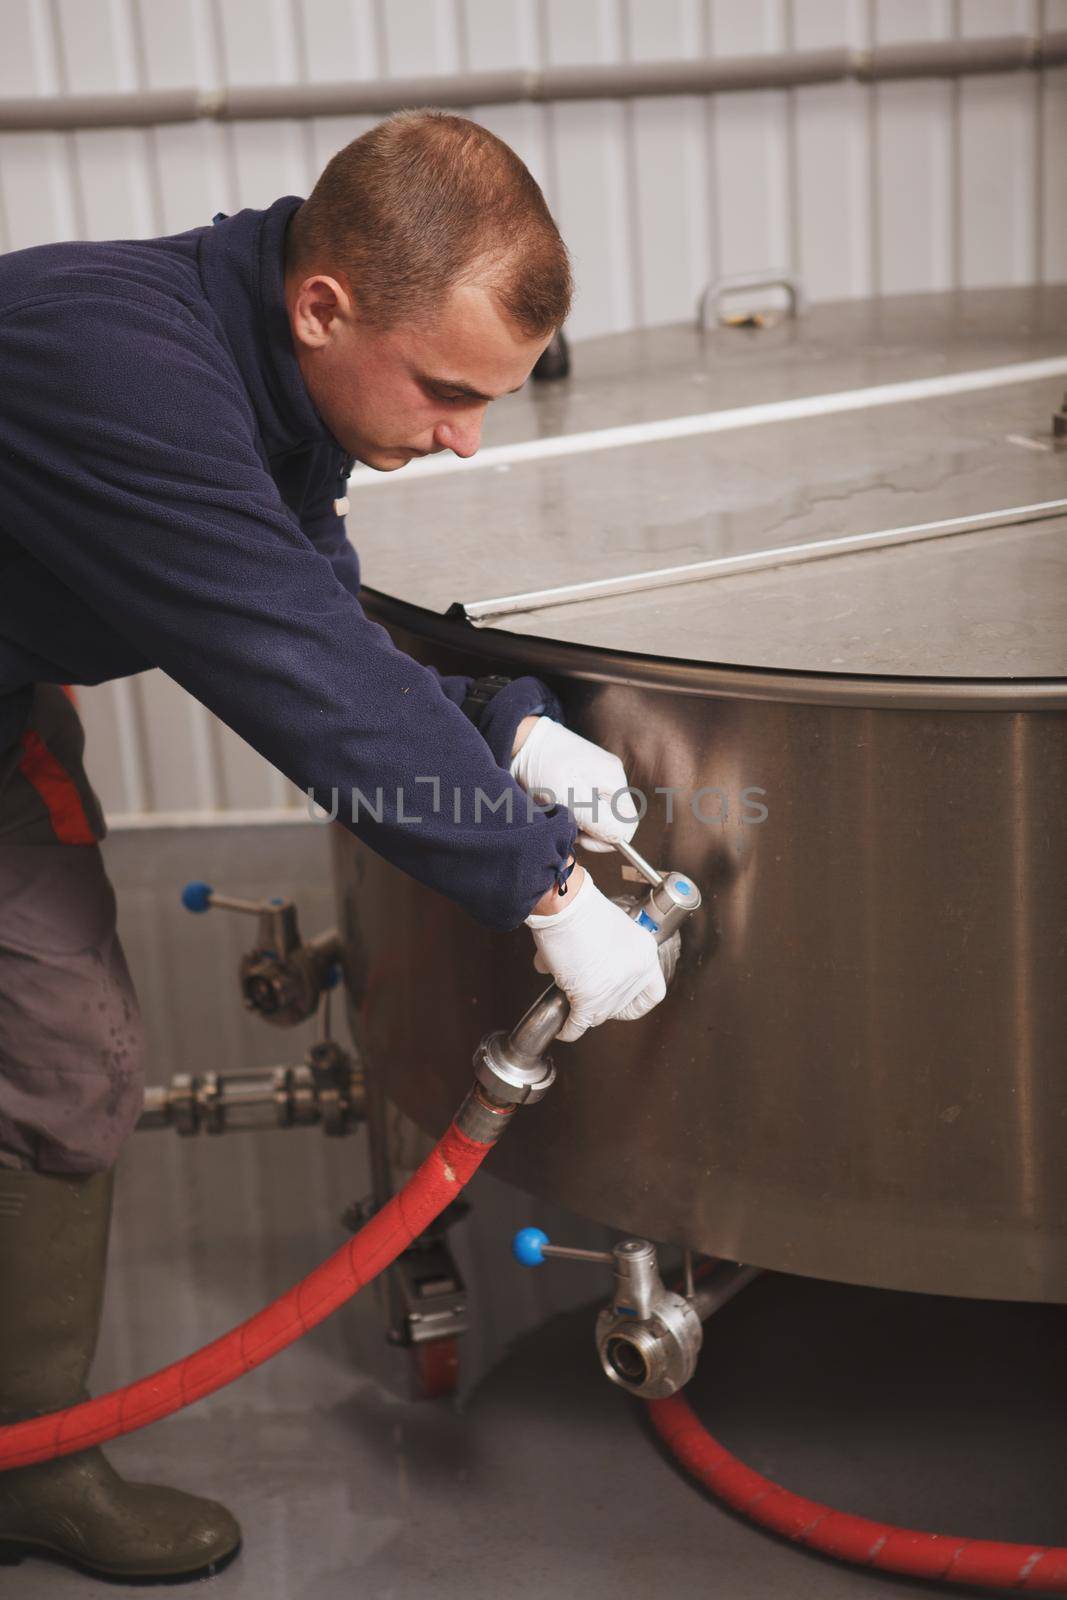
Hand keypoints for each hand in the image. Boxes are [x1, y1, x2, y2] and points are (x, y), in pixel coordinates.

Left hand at [509, 716, 638, 852]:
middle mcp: (611, 778)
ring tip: (557, 810)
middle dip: (590, 829)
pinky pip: (587, 805)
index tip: (581, 837)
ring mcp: (599, 776)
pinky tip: (556, 802)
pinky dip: (572, 810)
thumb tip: (620, 838)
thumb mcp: (571, 798)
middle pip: (613, 821)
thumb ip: (599, 821)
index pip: (627, 825)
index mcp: (614, 781)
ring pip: (599, 815)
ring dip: (579, 820)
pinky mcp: (584, 777)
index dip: (606, 839)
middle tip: (565, 821)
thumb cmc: (544, 767)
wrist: (521, 742)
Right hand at [525, 871, 665, 1042]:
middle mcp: (634, 972)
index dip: (635, 1001)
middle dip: (603, 1004)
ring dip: (584, 1012)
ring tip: (573, 1005)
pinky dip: (570, 1029)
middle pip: (621, 1005)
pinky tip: (564, 1029)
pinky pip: (579, 1023)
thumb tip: (588, 967)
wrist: (566, 905)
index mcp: (645, 953)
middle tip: (590, 997)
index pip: (653, 993)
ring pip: (599, 1015)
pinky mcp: (590, 997)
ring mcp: (614, 988)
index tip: (623, 1001)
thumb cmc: (582, 908)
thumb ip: (608, 952)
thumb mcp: (611, 928)